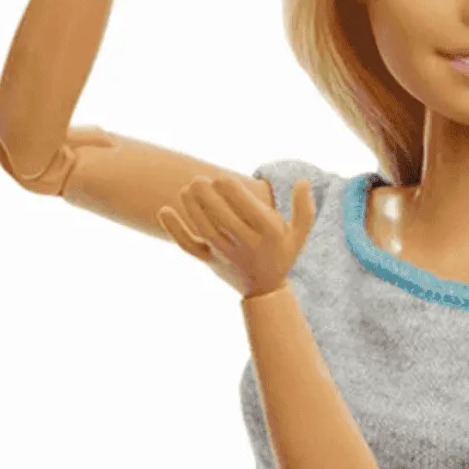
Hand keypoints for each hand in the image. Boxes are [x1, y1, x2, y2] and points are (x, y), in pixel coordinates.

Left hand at [157, 176, 314, 298]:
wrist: (264, 290)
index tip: (222, 178)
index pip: (247, 209)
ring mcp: (226, 254)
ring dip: (192, 206)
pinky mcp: (209, 260)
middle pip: (222, 217)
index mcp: (268, 233)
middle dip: (208, 195)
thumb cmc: (281, 252)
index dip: (231, 190)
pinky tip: (164, 210)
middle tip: (200, 179)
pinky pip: (188, 246)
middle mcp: (247, 244)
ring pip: (205, 228)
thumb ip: (304, 209)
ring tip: (188, 188)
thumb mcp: (299, 234)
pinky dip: (174, 230)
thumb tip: (303, 180)